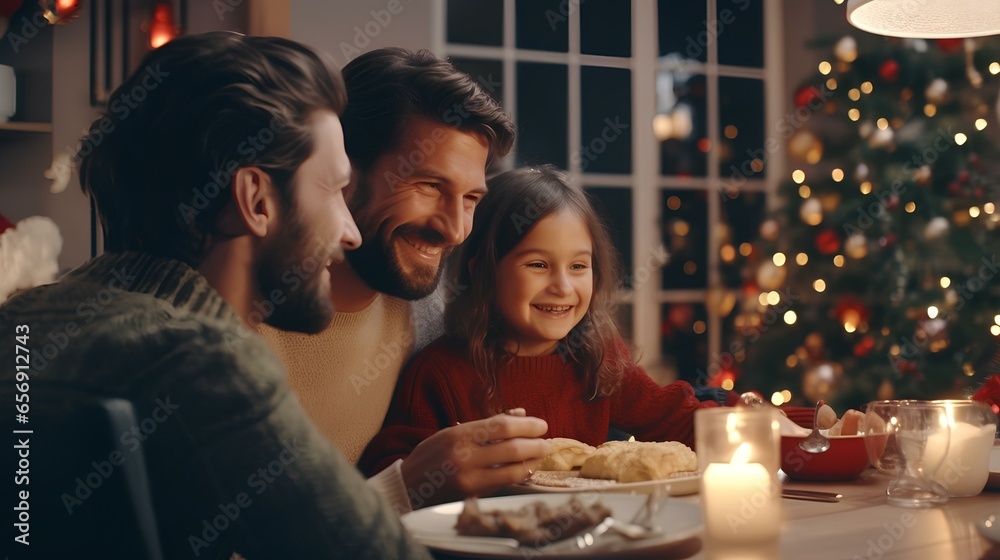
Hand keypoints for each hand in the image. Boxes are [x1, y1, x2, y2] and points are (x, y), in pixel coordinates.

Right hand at [400, 414, 549, 507]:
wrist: (409, 486)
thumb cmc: (432, 455)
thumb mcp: (452, 433)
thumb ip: (485, 425)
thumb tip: (520, 413)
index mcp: (459, 435)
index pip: (502, 426)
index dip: (527, 425)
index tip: (541, 424)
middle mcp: (464, 456)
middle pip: (511, 448)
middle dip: (535, 444)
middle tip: (546, 441)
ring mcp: (468, 479)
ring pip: (512, 469)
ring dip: (532, 462)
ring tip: (541, 455)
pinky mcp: (472, 496)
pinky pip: (504, 483)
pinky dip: (519, 475)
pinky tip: (527, 468)